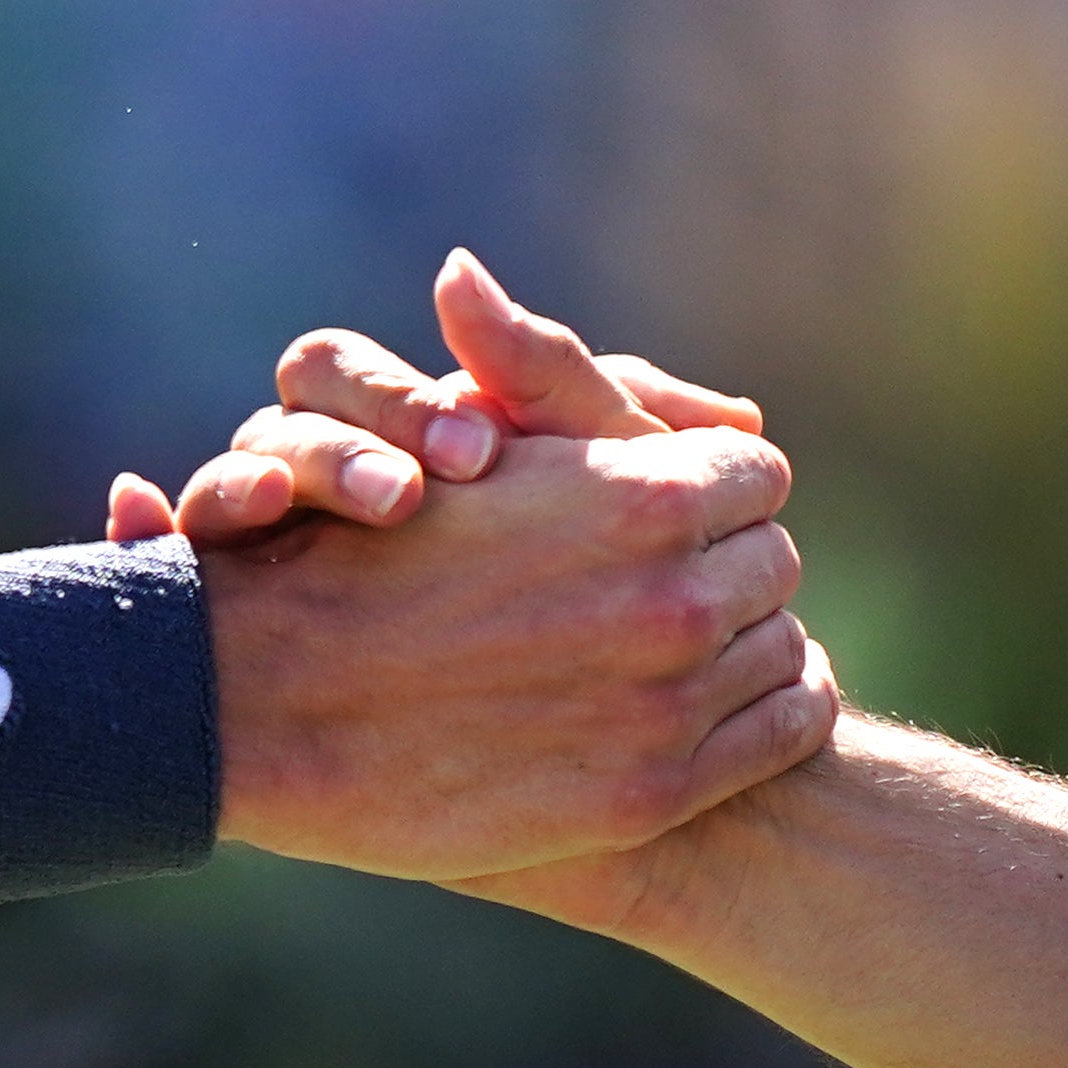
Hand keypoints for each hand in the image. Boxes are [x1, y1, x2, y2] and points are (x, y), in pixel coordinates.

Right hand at [98, 254, 835, 881]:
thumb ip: (532, 366)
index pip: (755, 470)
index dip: (708, 480)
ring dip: (744, 639)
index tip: (671, 500)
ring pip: (786, 646)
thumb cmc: (355, 557)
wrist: (281, 714)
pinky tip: (721, 702)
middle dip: (728, 559)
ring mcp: (669, 705)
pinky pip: (785, 727)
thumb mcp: (456, 441)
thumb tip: (494, 275)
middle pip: (773, 558)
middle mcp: (672, 601)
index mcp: (638, 498)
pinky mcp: (657, 792)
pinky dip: (772, 709)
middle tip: (673, 574)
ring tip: (685, 642)